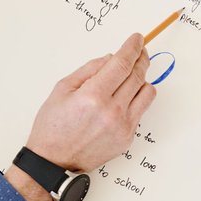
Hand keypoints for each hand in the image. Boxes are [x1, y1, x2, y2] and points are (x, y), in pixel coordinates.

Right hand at [25, 33, 155, 172]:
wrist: (53, 161)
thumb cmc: (53, 126)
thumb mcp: (62, 89)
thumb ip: (89, 69)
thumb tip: (111, 58)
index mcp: (93, 96)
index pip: (122, 64)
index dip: (132, 48)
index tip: (138, 39)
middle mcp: (112, 112)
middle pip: (137, 76)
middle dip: (141, 58)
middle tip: (141, 51)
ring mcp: (123, 127)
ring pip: (147, 93)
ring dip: (142, 78)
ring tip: (133, 73)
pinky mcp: (128, 138)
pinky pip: (141, 111)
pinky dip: (136, 99)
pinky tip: (125, 96)